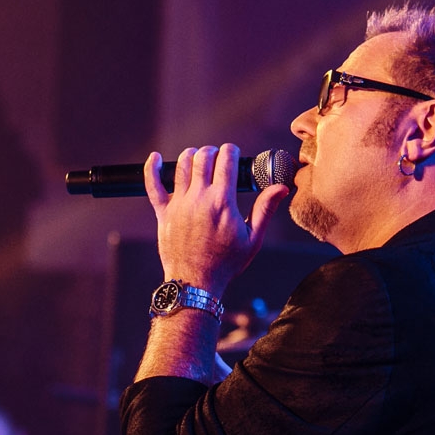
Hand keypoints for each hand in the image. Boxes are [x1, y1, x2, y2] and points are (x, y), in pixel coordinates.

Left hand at [145, 144, 289, 294]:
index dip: (230, 151)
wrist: (195, 283)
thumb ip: (265, 210)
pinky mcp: (163, 213)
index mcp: (222, 203)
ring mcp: (178, 204)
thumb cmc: (226, 263)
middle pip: (203, 158)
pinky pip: (153, 184)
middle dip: (212, 151)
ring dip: (191, 156)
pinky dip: (152, 168)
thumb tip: (281, 188)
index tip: (233, 152)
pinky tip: (156, 158)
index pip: (226, 161)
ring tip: (197, 158)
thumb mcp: (252, 239)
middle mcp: (199, 199)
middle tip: (217, 157)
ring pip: (181, 165)